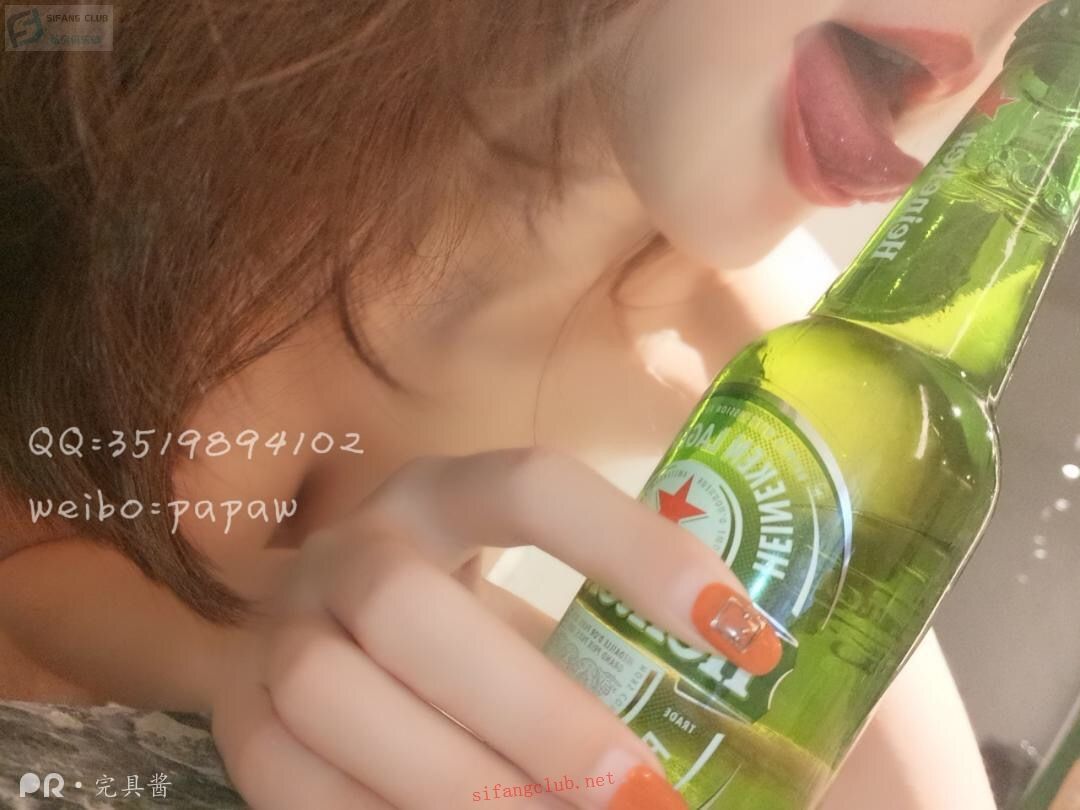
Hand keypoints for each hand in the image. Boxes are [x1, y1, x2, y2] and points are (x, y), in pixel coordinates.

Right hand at [209, 448, 780, 809]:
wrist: (351, 650)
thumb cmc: (486, 636)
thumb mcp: (551, 616)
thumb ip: (628, 649)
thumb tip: (774, 702)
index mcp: (446, 495)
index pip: (532, 487)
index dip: (634, 548)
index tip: (744, 635)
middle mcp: (354, 546)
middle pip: (409, 607)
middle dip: (530, 715)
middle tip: (641, 796)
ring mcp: (283, 629)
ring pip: (333, 695)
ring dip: (454, 784)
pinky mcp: (243, 717)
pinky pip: (288, 781)